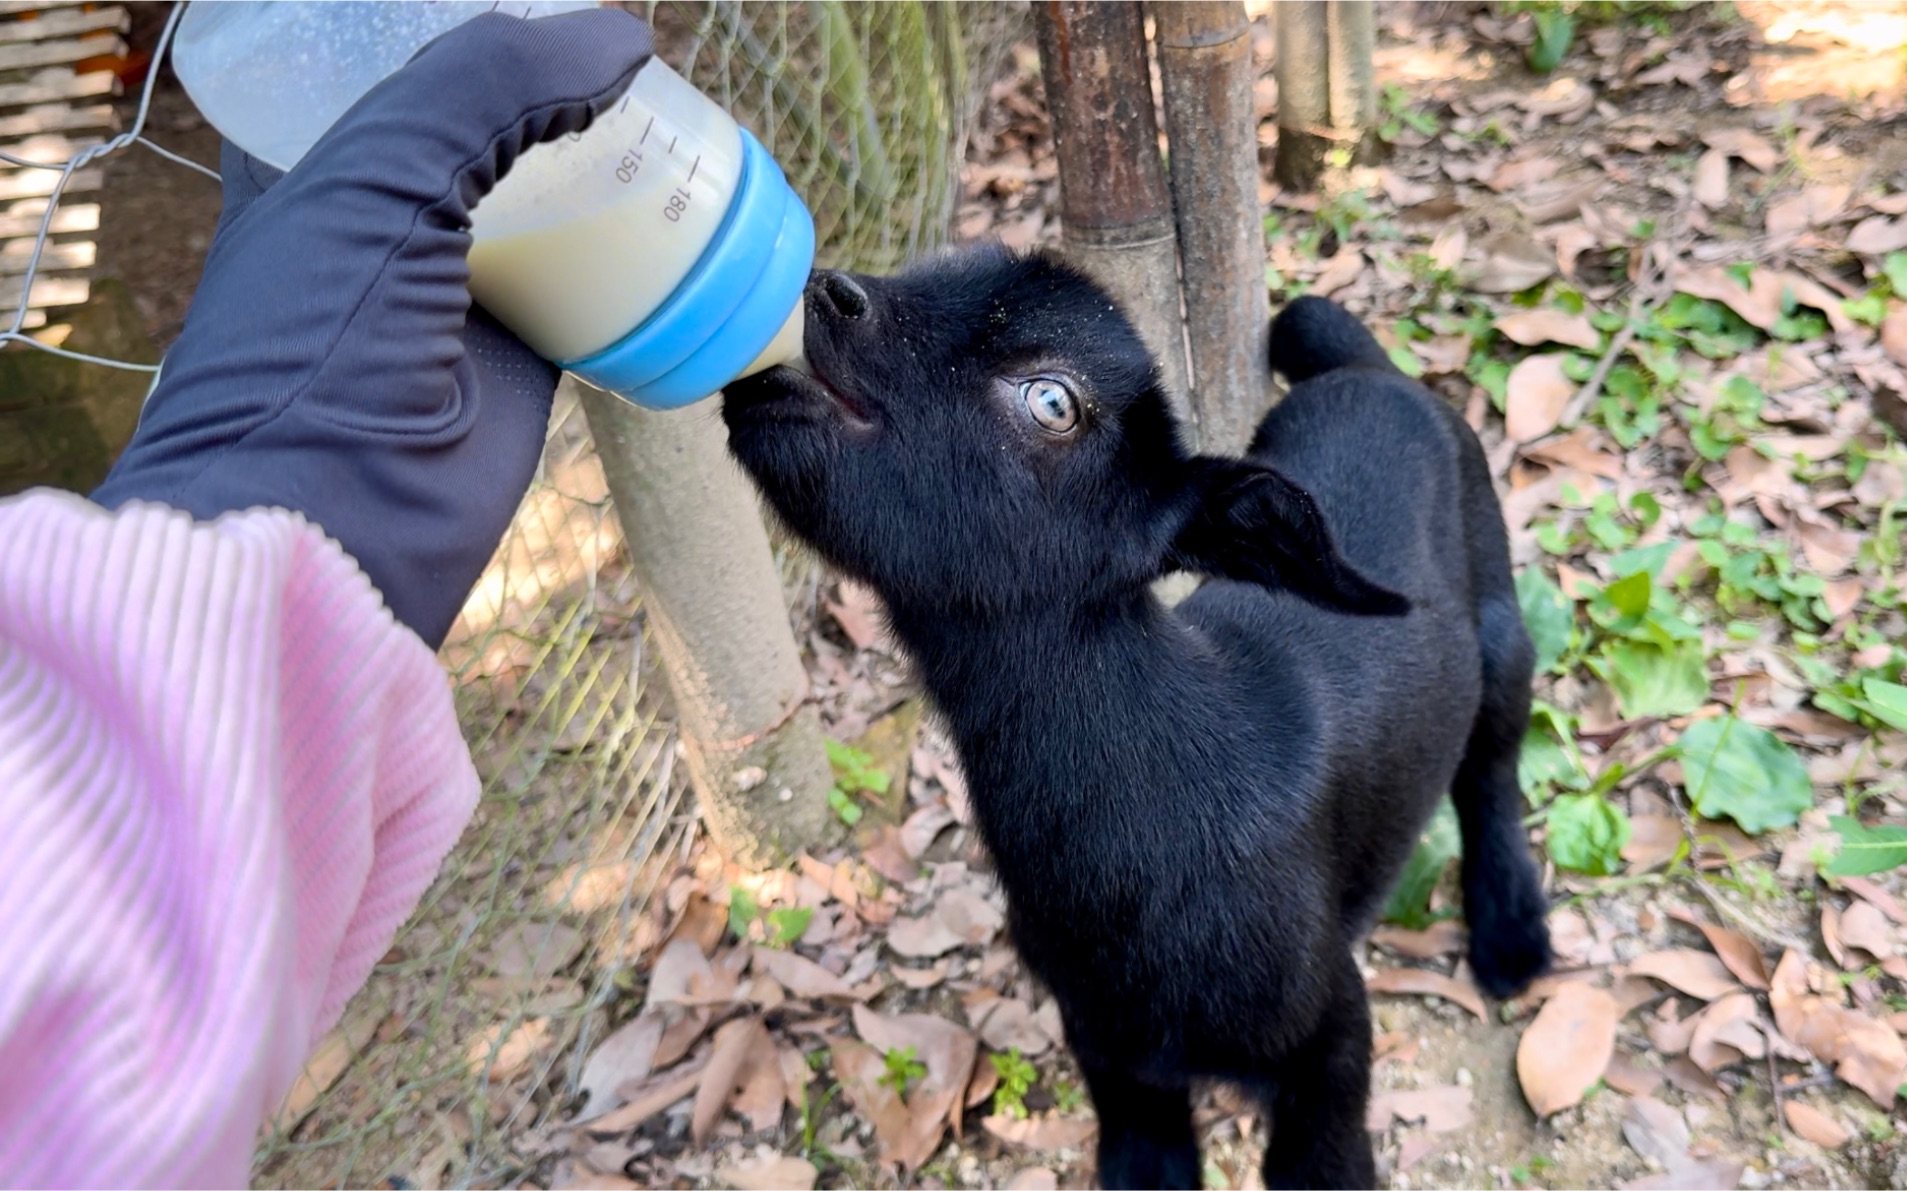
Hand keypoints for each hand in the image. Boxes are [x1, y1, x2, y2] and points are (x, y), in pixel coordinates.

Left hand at [94, 9, 653, 646]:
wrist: (334, 518)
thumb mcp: (384, 168)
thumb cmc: (318, 336)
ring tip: (673, 120)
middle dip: (551, 93)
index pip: (386, 59)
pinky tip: (686, 218)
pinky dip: (636, 256)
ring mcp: (453, 290)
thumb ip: (491, 81)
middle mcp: (379, 219)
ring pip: (544, 203)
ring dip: (604, 170)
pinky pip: (589, 286)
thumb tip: (622, 37)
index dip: (457, 30)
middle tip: (630, 61)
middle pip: (483, 127)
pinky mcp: (519, 356)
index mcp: (308, 159)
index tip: (545, 12)